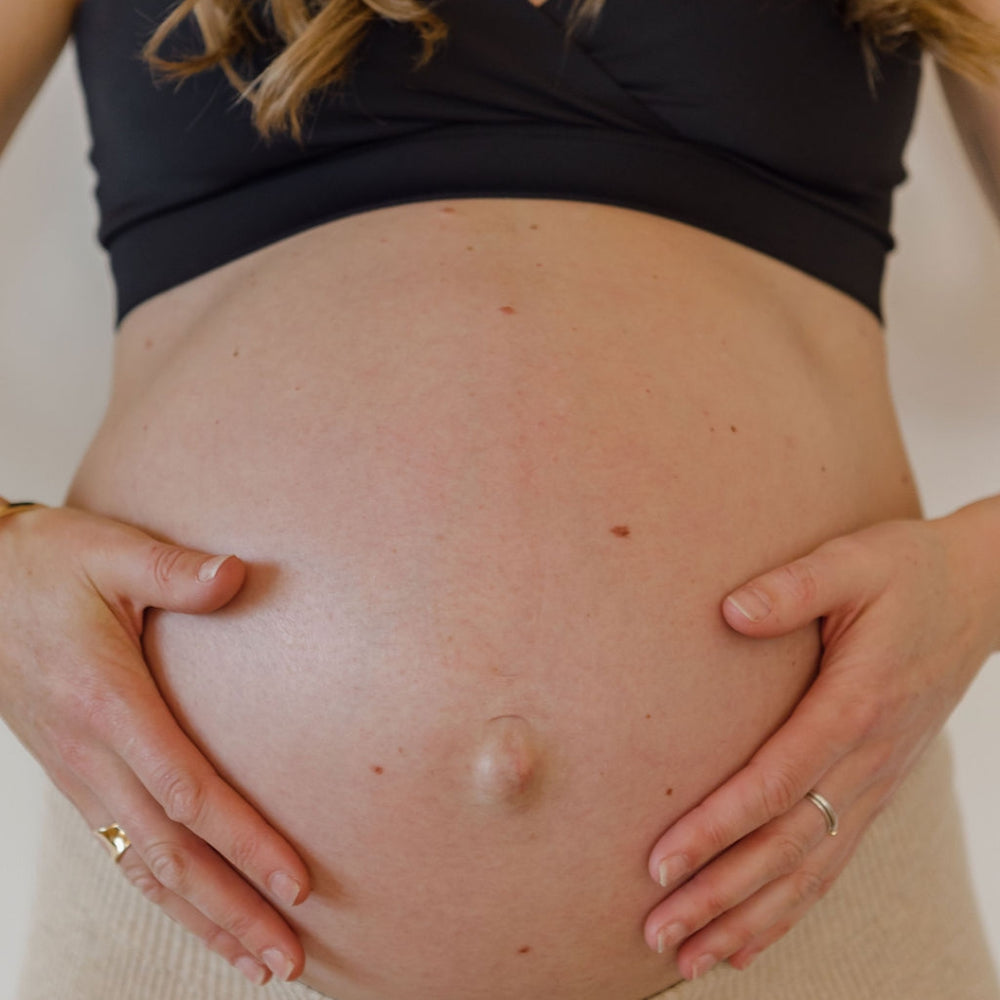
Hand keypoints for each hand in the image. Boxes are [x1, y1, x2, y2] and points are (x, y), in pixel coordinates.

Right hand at [0, 505, 309, 985]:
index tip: (296, 882)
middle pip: (171, 854)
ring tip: (257, 962)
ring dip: (203, 919)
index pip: (188, 792)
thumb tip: (238, 573)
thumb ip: (176, 570)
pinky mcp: (77, 779)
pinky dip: (165, 895)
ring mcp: (79, 776)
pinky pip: (124, 852)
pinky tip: (198, 916)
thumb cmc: (48, 567)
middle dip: (233, 911)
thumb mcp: (112, 552)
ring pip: (145, 868)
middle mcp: (92, 756)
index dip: (244, 842)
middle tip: (289, 959)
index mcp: (109, 704)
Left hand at [642, 513, 998, 980]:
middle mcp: (867, 759)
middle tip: (656, 931)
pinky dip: (789, 910)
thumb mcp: (853, 562)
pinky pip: (831, 863)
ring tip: (687, 958)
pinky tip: (747, 941)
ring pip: (809, 872)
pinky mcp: (875, 788)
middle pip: (786, 847)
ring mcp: (876, 782)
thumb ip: (793, 587)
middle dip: (719, 895)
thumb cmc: (906, 573)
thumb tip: (730, 611)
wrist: (977, 594)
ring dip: (748, 919)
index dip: (717, 828)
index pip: (776, 783)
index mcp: (855, 705)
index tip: (661, 862)